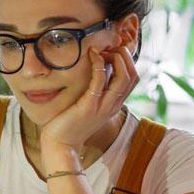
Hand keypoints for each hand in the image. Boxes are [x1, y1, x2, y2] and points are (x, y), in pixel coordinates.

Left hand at [39, 46, 138, 168]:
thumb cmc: (69, 124)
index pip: (133, 79)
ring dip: (116, 58)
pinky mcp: (88, 107)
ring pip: (124, 77)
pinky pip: (100, 80)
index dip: (127, 61)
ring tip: (102, 50)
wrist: (60, 145)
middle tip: (108, 48)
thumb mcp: (88, 106)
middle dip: (125, 56)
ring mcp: (102, 107)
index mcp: (114, 105)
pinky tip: (92, 54)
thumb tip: (98, 70)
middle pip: (133, 76)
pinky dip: (99, 64)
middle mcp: (113, 106)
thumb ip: (96, 92)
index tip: (111, 52)